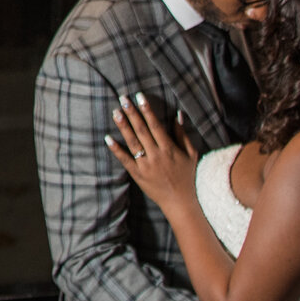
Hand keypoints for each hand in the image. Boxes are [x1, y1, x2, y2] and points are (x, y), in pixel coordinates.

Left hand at [106, 93, 197, 211]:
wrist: (183, 204)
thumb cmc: (189, 177)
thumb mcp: (191, 154)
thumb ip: (183, 134)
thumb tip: (178, 114)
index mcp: (169, 148)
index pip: (156, 125)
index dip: (147, 110)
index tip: (139, 97)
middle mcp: (156, 155)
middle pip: (141, 130)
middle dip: (132, 113)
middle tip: (122, 98)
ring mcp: (146, 166)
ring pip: (132, 142)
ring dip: (123, 127)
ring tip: (115, 112)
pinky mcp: (138, 175)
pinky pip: (125, 160)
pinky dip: (116, 149)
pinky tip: (108, 138)